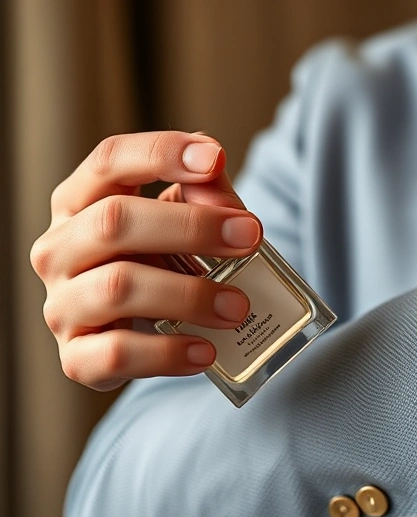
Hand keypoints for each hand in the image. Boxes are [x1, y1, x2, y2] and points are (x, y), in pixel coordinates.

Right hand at [30, 131, 262, 390]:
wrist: (145, 337)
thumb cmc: (166, 264)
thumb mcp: (188, 220)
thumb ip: (205, 192)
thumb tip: (215, 174)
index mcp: (81, 202)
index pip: (110, 160)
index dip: (162, 153)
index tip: (215, 159)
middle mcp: (60, 249)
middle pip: (114, 221)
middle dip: (191, 226)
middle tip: (250, 236)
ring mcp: (63, 306)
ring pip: (117, 288)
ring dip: (189, 295)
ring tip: (238, 307)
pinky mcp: (77, 358)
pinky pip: (116, 354)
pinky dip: (167, 353)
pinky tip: (204, 351)